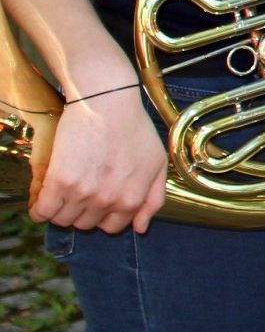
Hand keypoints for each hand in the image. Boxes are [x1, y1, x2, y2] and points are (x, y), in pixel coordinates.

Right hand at [32, 78, 167, 233]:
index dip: (104, 215)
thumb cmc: (133, 128)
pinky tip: (43, 200)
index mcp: (132, 199)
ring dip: (61, 209)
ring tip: (63, 191)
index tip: (97, 201)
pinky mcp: (60, 181)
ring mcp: (84, 193)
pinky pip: (42, 212)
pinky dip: (40, 210)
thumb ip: (153, 199)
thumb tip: (140, 228)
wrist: (107, 103)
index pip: (112, 227)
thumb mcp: (157, 162)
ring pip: (63, 219)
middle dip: (83, 210)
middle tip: (81, 189)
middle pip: (86, 224)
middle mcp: (109, 200)